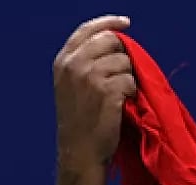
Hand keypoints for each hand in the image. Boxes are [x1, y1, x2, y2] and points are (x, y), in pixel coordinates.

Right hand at [52, 15, 136, 169]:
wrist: (79, 150)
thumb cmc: (79, 121)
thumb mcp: (71, 86)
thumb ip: (84, 62)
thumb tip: (115, 43)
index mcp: (63, 60)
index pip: (87, 30)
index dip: (109, 22)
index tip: (125, 22)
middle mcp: (74, 64)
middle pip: (111, 40)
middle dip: (123, 54)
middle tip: (124, 72)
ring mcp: (91, 76)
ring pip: (124, 61)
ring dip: (128, 77)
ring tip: (119, 95)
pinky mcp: (108, 90)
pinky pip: (131, 80)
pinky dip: (132, 92)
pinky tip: (123, 104)